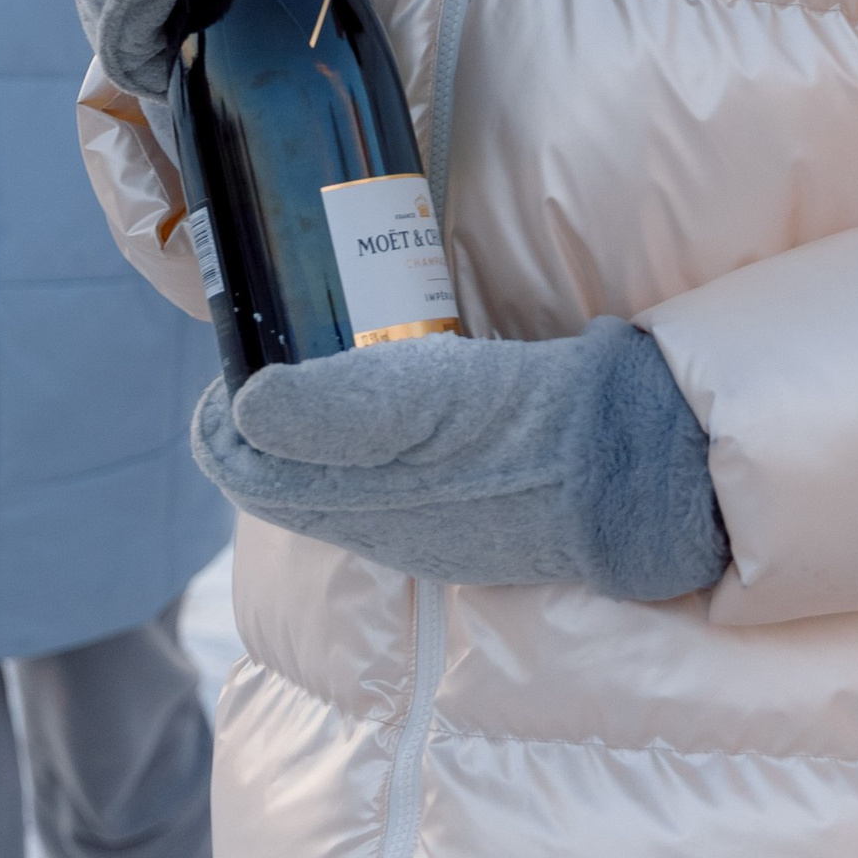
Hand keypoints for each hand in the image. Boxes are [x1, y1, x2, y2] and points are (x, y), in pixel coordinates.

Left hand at [193, 320, 728, 603]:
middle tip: (273, 331)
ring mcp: (425, 522)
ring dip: (313, 418)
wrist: (633, 466)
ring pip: (336, 473)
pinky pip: (388, 472)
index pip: (247, 472)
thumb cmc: (522, 430)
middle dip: (262, 413)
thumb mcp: (423, 402)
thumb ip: (329, 409)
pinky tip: (390, 380)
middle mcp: (378, 526)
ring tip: (319, 343)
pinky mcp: (468, 506)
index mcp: (351, 508)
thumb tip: (241, 406)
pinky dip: (366, 427)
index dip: (224, 417)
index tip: (234, 348)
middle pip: (285, 473)